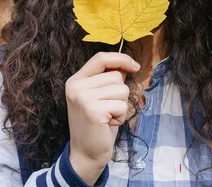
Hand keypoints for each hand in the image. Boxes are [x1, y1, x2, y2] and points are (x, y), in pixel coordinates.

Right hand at [65, 51, 139, 183]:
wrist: (85, 153)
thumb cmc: (97, 125)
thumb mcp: (98, 97)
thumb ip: (107, 80)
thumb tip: (127, 65)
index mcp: (76, 80)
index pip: (100, 58)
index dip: (121, 59)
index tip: (135, 66)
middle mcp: (76, 86)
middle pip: (115, 76)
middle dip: (120, 93)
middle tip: (107, 109)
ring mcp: (83, 97)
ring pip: (121, 90)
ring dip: (121, 106)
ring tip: (108, 117)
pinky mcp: (93, 110)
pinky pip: (121, 105)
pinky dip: (120, 116)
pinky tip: (108, 124)